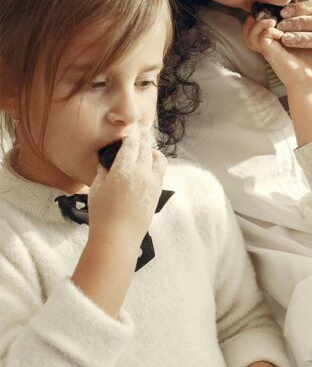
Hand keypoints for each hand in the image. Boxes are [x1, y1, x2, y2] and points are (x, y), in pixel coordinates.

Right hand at [88, 124, 165, 245]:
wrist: (119, 236)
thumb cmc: (102, 213)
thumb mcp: (96, 189)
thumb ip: (103, 171)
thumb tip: (107, 162)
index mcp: (124, 170)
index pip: (131, 145)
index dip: (131, 136)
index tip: (132, 129)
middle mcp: (141, 173)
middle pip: (145, 149)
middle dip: (143, 139)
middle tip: (142, 130)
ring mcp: (152, 182)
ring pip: (158, 158)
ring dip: (152, 150)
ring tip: (146, 149)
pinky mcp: (157, 192)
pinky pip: (161, 171)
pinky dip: (156, 163)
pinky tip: (150, 164)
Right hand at [242, 13, 311, 88]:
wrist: (310, 79)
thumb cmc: (310, 59)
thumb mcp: (305, 37)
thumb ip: (298, 25)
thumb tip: (298, 9)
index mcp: (273, 42)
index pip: (254, 29)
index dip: (257, 19)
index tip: (269, 11)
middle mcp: (267, 46)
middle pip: (248, 32)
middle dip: (254, 20)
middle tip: (267, 15)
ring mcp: (268, 50)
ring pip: (251, 35)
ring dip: (261, 24)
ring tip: (273, 22)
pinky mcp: (270, 54)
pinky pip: (262, 38)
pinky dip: (269, 31)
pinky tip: (282, 34)